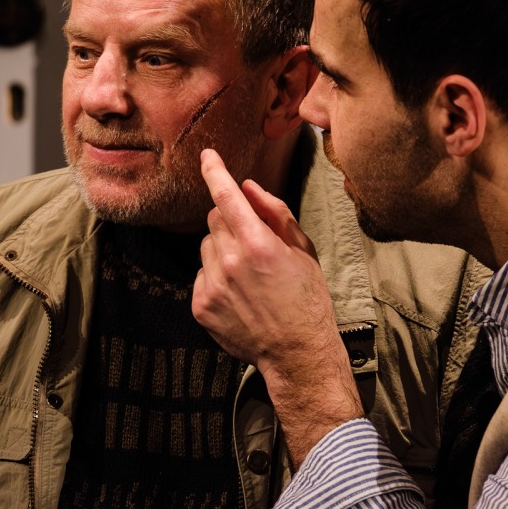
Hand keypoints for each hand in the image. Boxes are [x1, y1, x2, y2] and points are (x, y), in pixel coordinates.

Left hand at [193, 148, 362, 463]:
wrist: (296, 352)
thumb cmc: (307, 299)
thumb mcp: (303, 251)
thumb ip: (275, 213)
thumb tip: (248, 187)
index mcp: (258, 244)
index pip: (226, 196)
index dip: (215, 171)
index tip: (207, 155)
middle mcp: (229, 262)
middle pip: (214, 220)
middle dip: (231, 223)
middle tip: (254, 245)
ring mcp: (211, 285)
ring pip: (206, 247)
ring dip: (222, 251)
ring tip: (248, 277)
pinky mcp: (200, 305)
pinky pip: (201, 275)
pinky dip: (215, 278)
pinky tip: (239, 296)